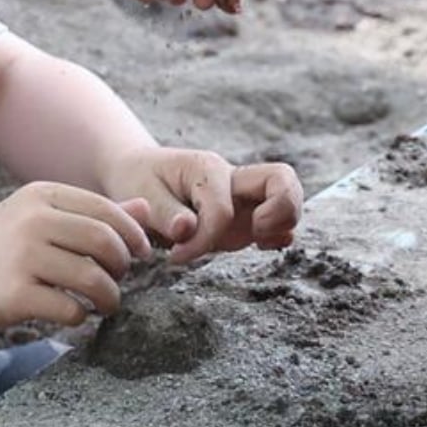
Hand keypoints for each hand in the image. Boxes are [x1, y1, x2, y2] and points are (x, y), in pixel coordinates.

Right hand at [0, 182, 160, 331]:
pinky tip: (75, 313)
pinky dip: (81, 315)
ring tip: (106, 302)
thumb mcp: (42, 217)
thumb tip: (146, 209)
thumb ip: (92, 213)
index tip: (138, 253)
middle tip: (119, 278)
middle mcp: (31, 221)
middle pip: (104, 242)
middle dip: (122, 265)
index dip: (132, 235)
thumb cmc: (4, 246)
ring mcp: (22, 258)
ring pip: (92, 278)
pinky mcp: (15, 295)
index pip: (106, 210)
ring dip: (110, 296)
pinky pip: (70, 308)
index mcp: (41, 195)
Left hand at [105, 147, 305, 264]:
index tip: (174, 257)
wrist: (138, 174)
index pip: (222, 211)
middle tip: (255, 236)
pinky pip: (279, 220)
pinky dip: (280, 234)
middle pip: (282, 179)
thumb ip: (164, 213)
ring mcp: (243, 197)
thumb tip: (187, 229)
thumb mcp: (140, 194)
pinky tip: (262, 246)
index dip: (203, 240)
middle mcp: (234, 178)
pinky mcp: (246, 216)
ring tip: (258, 242)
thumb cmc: (138, 181)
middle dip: (280, 210)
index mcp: (207, 169)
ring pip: (288, 197)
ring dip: (283, 223)